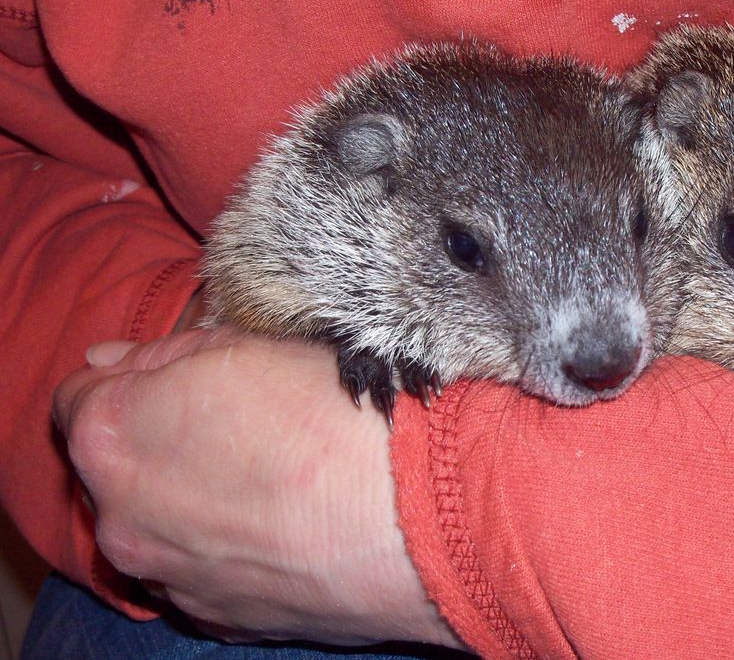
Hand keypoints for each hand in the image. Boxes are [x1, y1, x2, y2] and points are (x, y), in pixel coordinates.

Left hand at [53, 328, 460, 647]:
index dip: (135, 382)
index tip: (187, 382)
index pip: (81, 396)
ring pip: (158, 526)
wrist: (419, 513)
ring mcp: (167, 576)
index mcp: (114, 432)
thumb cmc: (339, 417)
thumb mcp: (253, 347)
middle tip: (243, 429)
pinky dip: (229, 551)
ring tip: (277, 484)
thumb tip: (111, 359)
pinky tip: (287, 528)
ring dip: (195, 503)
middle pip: (116, 468)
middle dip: (162, 446)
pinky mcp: (216, 618)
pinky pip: (201, 573)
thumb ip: (165, 354)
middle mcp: (121, 515)